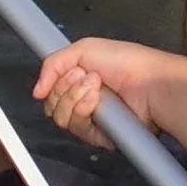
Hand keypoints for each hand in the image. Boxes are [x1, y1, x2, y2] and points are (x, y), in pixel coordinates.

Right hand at [32, 38, 186, 147]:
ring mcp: (92, 121)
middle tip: (86, 76)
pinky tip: (99, 99)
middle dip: (66, 87)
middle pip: (52, 105)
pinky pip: (77, 129)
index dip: (53, 82)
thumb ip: (52, 64)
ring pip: (61, 118)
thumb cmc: (127, 62)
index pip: (50, 92)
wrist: (149, 82)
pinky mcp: (100, 136)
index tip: (70, 71)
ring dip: (75, 97)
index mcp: (80, 82)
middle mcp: (84, 102)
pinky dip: (84, 110)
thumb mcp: (84, 48)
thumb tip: (37, 91)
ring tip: (96, 85)